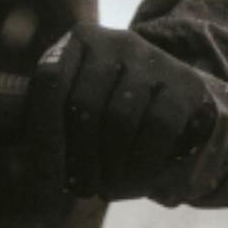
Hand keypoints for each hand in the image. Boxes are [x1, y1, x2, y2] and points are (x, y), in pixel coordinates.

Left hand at [29, 24, 224, 200]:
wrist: (172, 91)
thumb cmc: (111, 100)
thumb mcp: (78, 96)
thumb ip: (54, 119)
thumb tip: (42, 173)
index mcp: (79, 39)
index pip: (50, 81)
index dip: (44, 131)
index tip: (46, 172)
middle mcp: (115, 41)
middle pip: (84, 105)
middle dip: (79, 156)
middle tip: (80, 188)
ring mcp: (153, 58)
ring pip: (119, 120)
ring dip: (110, 165)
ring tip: (105, 187)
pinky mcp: (185, 83)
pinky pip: (158, 128)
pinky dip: (142, 162)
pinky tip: (135, 180)